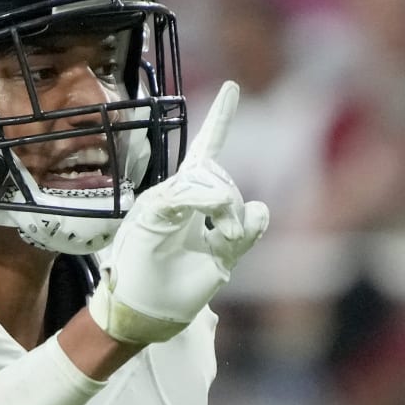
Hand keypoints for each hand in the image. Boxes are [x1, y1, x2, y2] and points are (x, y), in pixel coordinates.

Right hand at [88, 81, 269, 345]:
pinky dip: (208, 201)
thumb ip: (240, 234)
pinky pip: (187, 194)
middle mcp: (173, 197)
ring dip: (226, 211)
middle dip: (233, 207)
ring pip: (209, 183)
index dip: (220, 119)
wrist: (141, 316)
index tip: (232, 88)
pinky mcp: (150, 214)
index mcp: (189, 203)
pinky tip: (216, 215)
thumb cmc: (173, 291)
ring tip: (220, 243)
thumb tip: (263, 208)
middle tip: (230, 240)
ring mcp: (159, 203)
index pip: (207, 152)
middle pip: (217, 176)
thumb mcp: (219, 260)